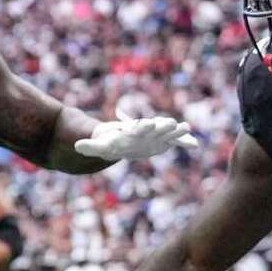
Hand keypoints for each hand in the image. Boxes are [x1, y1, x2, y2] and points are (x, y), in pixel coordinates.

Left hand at [74, 116, 198, 161]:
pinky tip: (195, 145)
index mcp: (131, 131)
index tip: (148, 124)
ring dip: (177, 132)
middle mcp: (147, 131)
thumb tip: (76, 146)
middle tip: (172, 124)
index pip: (137, 128)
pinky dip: (185, 142)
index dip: (142, 127)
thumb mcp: (99, 145)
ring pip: (168, 132)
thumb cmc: (110, 143)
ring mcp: (157, 135)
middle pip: (155, 127)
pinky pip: (176, 142)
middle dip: (162, 126)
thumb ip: (90, 145)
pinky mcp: (164, 142)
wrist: (121, 141)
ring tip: (187, 128)